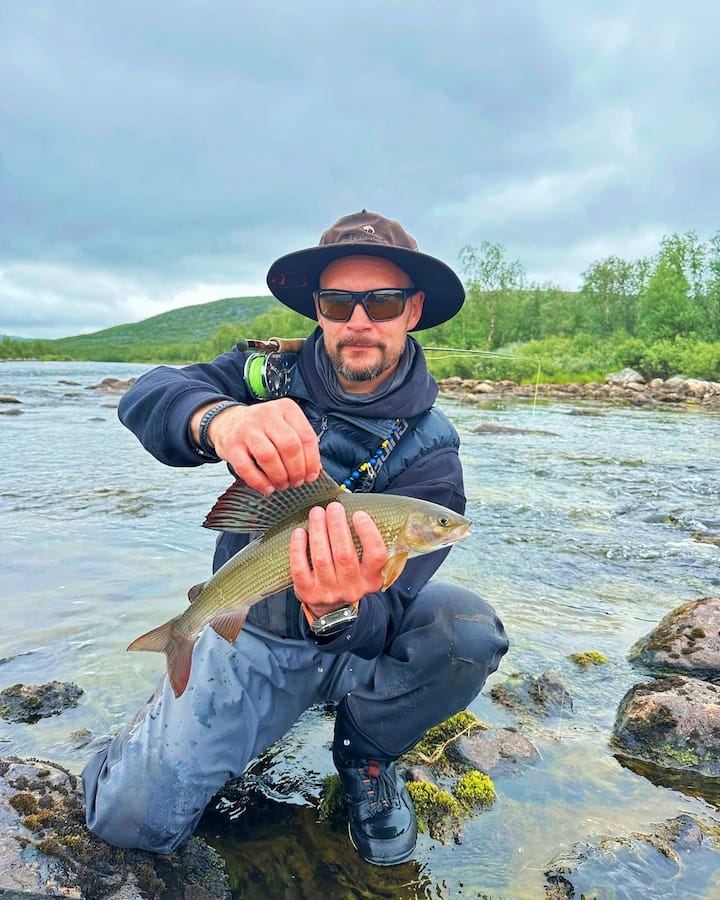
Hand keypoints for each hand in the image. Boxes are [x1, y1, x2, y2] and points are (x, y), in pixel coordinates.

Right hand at [193, 398, 320, 494]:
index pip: (306, 436)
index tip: (311, 476)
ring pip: (269, 456)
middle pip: (289, 446)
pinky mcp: (231, 444)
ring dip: (279, 476)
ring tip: (282, 485)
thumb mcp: (284, 426)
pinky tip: (267, 489)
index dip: (312, 461)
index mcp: (286, 408)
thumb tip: (315, 471)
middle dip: (297, 470)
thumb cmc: (263, 429)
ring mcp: (247, 428)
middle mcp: (267, 414)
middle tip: (296, 482)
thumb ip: (300, 444)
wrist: (226, 422)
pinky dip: (259, 482)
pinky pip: (246, 467)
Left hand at [289, 502, 388, 617]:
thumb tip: (350, 500)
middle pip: (344, 554)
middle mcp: (352, 588)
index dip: (368, 534)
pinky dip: (298, 548)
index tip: (359, 514)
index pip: (376, 556)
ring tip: (317, 513)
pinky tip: (299, 532)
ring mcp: (329, 592)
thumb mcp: (364, 563)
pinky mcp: (308, 593)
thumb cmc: (349, 573)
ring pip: (322, 558)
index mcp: (372, 578)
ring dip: (318, 531)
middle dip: (337, 526)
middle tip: (333, 507)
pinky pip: (300, 568)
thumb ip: (363, 539)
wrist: (332, 607)